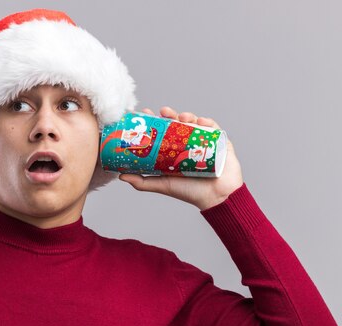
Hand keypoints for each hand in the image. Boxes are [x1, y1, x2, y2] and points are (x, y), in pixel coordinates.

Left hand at [118, 107, 243, 209]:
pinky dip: (207, 122)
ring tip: (182, 118)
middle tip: (163, 112)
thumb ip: (142, 181)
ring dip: (187, 116)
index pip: (163, 131)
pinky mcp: (219, 142)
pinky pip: (213, 128)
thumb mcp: (162, 184)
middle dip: (170, 115)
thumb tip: (121, 176)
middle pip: (178, 123)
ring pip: (194, 122)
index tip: (145, 114)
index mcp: (175, 150)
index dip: (154, 121)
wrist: (216, 197)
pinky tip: (200, 122)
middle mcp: (188, 143)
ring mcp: (204, 141)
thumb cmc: (189, 192)